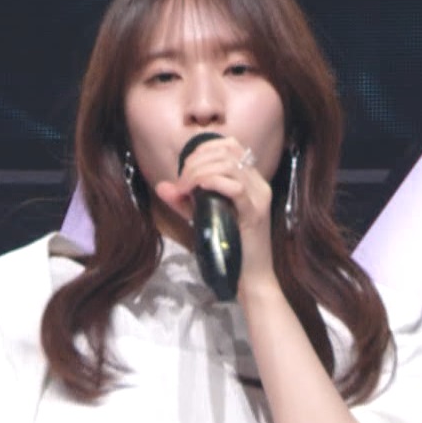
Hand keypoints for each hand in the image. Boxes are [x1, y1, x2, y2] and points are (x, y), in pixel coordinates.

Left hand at [154, 135, 278, 294]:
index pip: (230, 145)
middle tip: (182, 183)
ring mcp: (259, 197)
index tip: (185, 169)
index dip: (203, 149)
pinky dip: (214, 182)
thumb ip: (183, 201)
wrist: (249, 277)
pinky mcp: (255, 213)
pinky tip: (200, 188)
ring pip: (230, 165)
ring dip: (200, 171)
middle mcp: (258, 184)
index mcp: (250, 180)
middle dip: (196, 161)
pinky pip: (236, 187)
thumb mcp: (202, 218)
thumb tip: (162, 186)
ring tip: (186, 188)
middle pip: (226, 151)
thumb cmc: (228, 247)